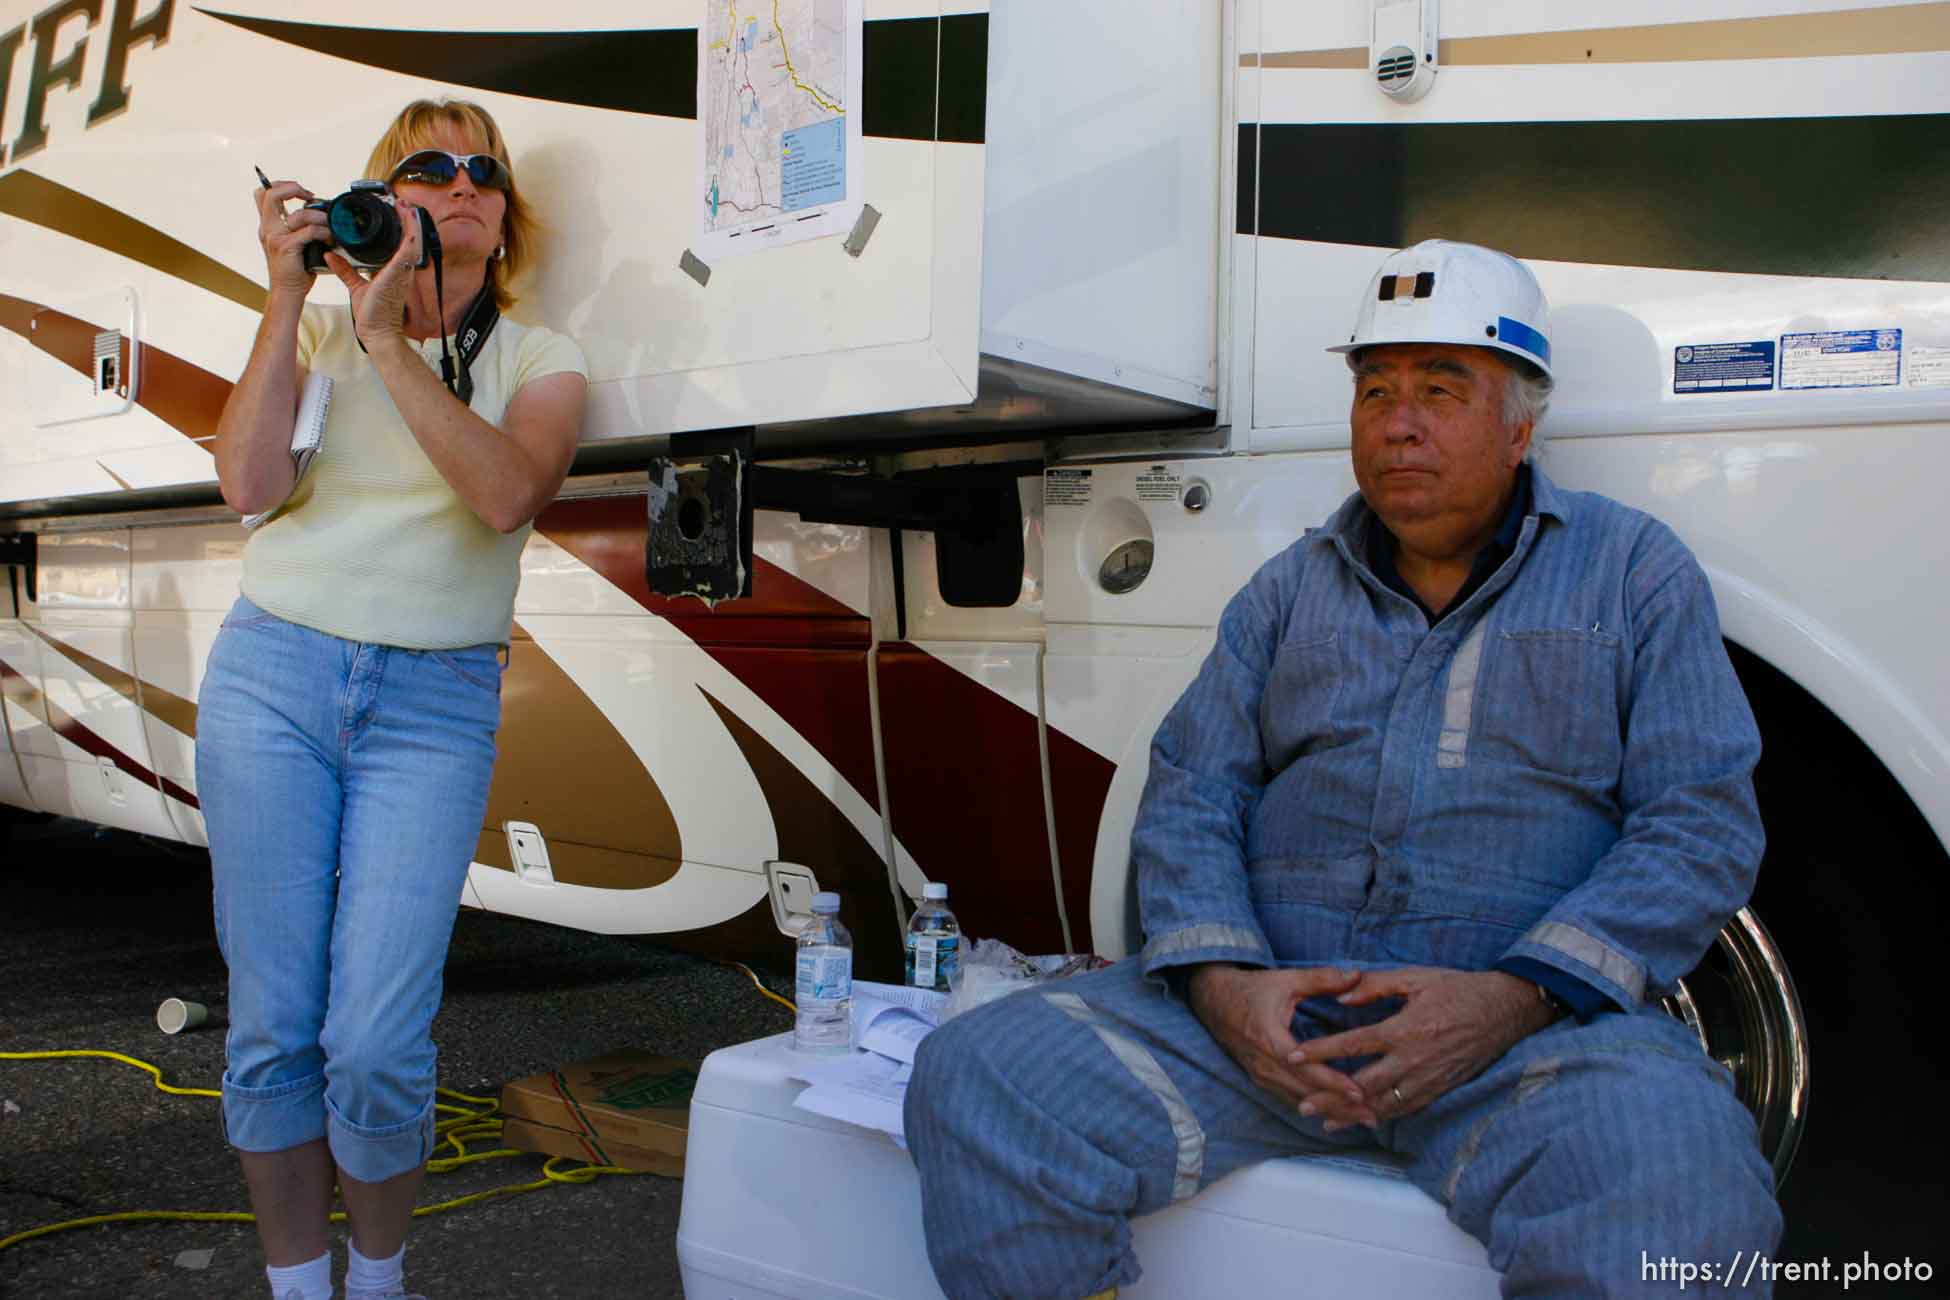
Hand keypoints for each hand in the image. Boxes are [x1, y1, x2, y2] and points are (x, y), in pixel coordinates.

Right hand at [255, 179, 322, 295]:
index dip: (281, 185)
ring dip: (320, 217)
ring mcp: (275, 237)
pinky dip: (324, 232)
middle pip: (270, 194)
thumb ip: (298, 228)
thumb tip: (317, 212)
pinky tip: (330, 239)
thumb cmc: (295, 268)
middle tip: (309, 196)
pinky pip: (309, 231)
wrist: (287, 291)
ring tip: (329, 225)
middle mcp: (267, 228)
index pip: (263, 193)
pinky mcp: (286, 247)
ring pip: (298, 214)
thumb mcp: (292, 242)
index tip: (303, 193)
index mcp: (268, 224)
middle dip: (292, 188)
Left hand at [327, 197, 423, 348]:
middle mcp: (402, 268)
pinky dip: (410, 232)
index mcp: (394, 270)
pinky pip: (408, 248)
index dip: (402, 226)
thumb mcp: (355, 286)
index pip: (401, 243)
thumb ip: (345, 269)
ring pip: (413, 239)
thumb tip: (330, 255)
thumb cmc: (372, 315)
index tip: (395, 210)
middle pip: (411, 237)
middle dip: (409, 218)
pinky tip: (408, 219)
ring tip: (405, 204)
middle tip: (402, 201)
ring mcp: (403, 270)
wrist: (376, 332)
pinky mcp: (398, 272)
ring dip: (411, 220)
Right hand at [1185, 964, 1372, 1127]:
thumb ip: (1322, 979)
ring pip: (1299, 1101)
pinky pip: (1290, 1099)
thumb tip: (1357, 975)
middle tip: (1373, 1117)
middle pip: (1306, 1093)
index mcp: (1270, 1039)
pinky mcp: (1261, 1079)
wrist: (1212, 1000)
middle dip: (1339, 1106)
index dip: (1332, 1082)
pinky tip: (1336, 1113)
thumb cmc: (1251, 989)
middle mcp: (1264, 1064)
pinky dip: (1315, 1107)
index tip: (1359, 1092)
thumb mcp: (1286, 980)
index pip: (1305, 1068)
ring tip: (1361, 1120)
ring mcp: (1260, 1075)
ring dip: (1330, 1111)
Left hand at [1287, 968, 1554, 1124]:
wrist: (1504, 1010)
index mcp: (1403, 1028)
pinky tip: (1362, 1122)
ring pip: (1382, 1104)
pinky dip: (1380, 1117)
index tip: (1293, 1056)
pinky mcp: (1440, 1088)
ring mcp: (1428, 1078)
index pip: (1353, 1044)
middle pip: (1362, 1085)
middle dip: (1329, 1096)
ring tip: (1323, 1120)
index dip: (1321, 1052)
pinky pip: (1406, 1109)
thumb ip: (1375, 986)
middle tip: (1300, 1104)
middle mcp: (1413, 1059)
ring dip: (1351, 1115)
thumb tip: (1341, 997)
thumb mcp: (1415, 978)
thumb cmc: (1457, 988)